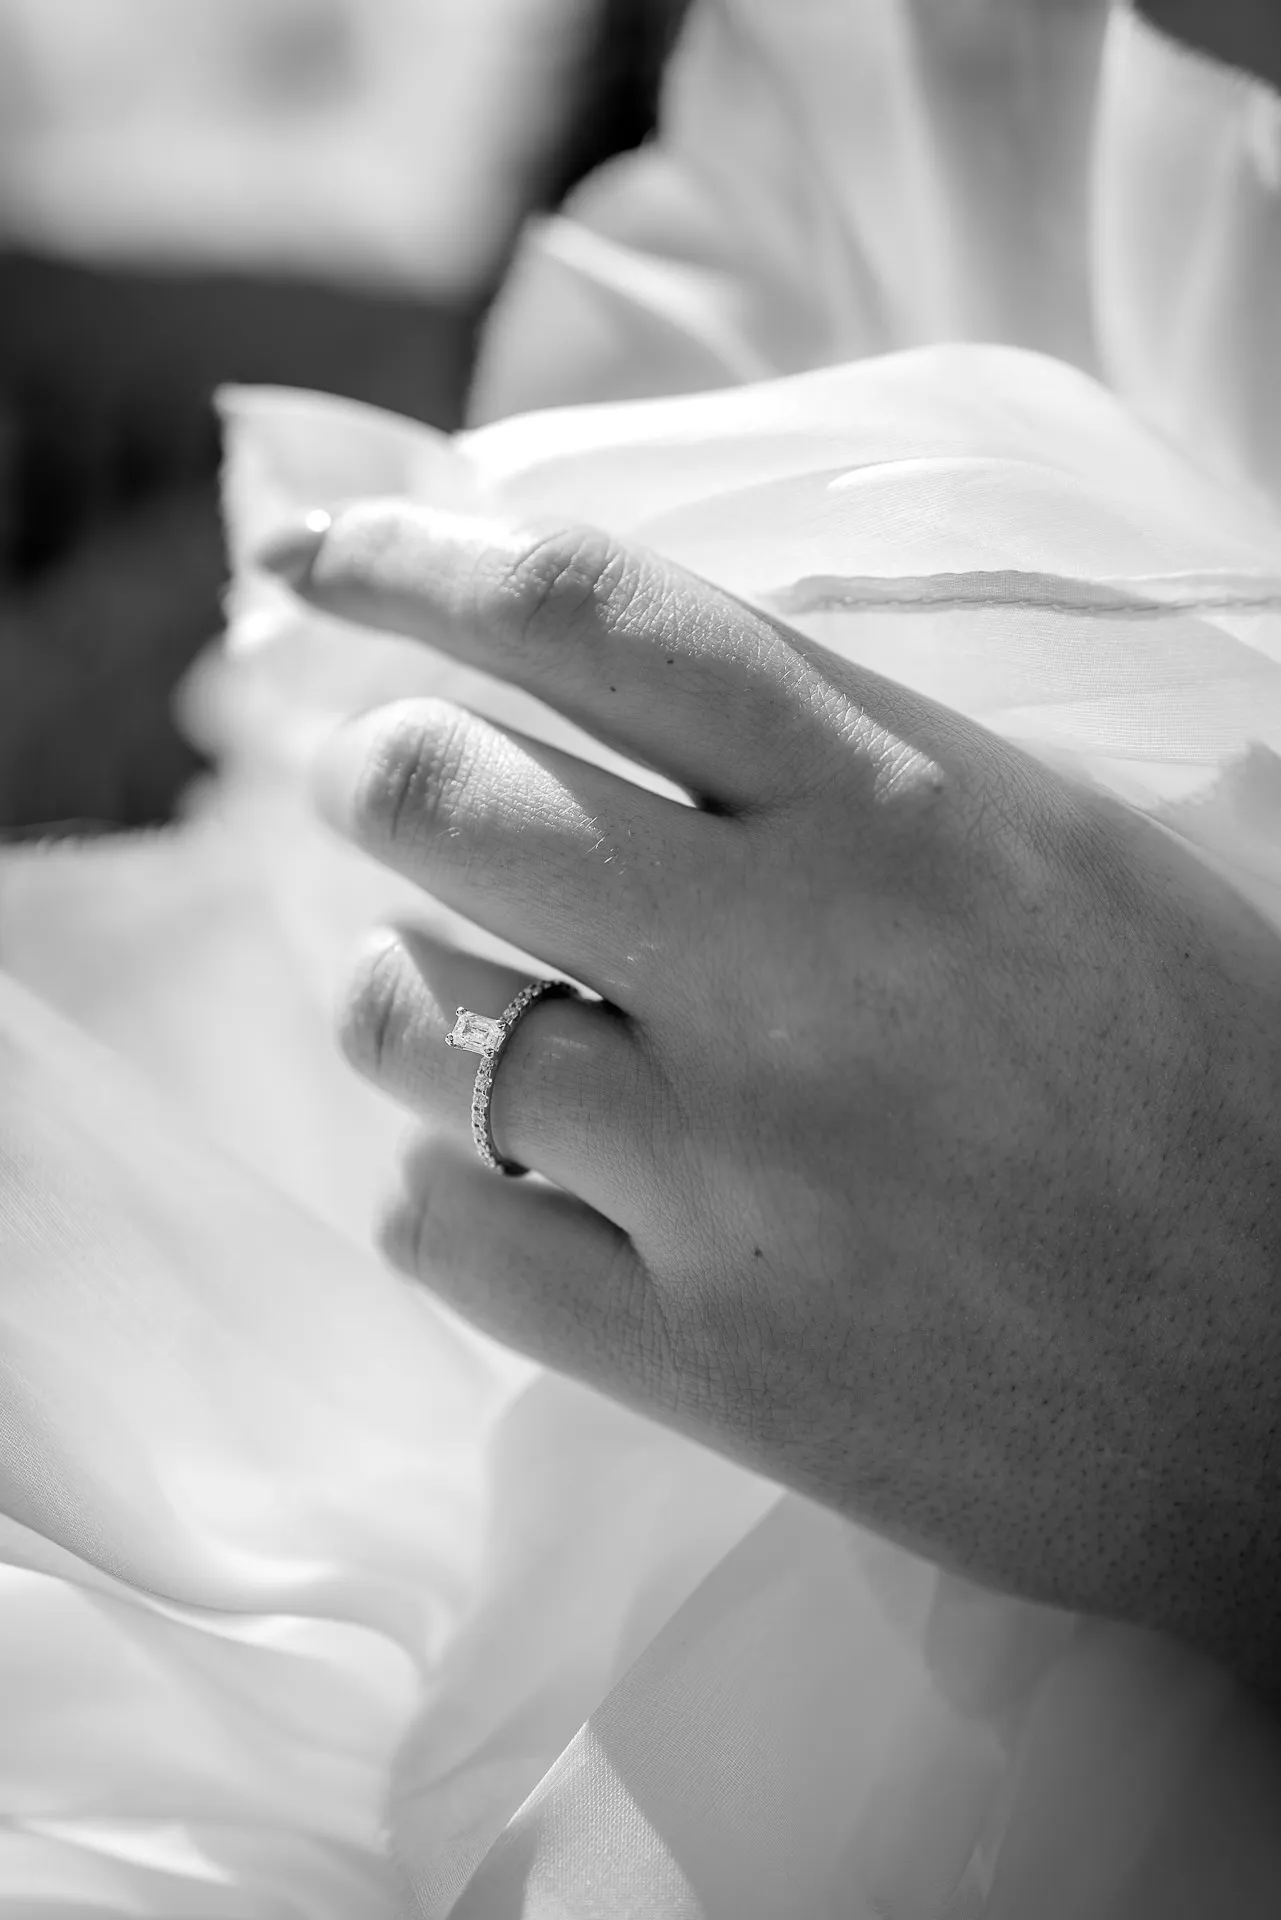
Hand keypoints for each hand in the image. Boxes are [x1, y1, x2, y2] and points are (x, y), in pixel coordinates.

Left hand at [261, 504, 1280, 1691]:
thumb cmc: (1228, 1096)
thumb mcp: (1066, 856)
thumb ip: (851, 756)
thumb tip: (621, 693)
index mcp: (908, 809)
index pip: (594, 615)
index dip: (415, 559)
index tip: (320, 556)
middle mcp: (791, 968)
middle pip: (441, 795)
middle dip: (375, 773)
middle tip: (391, 790)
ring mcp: (727, 1176)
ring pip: (406, 1019)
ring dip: (398, 989)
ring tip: (456, 1000)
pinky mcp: (698, 1359)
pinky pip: (438, 1229)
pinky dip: (438, 1184)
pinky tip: (510, 1178)